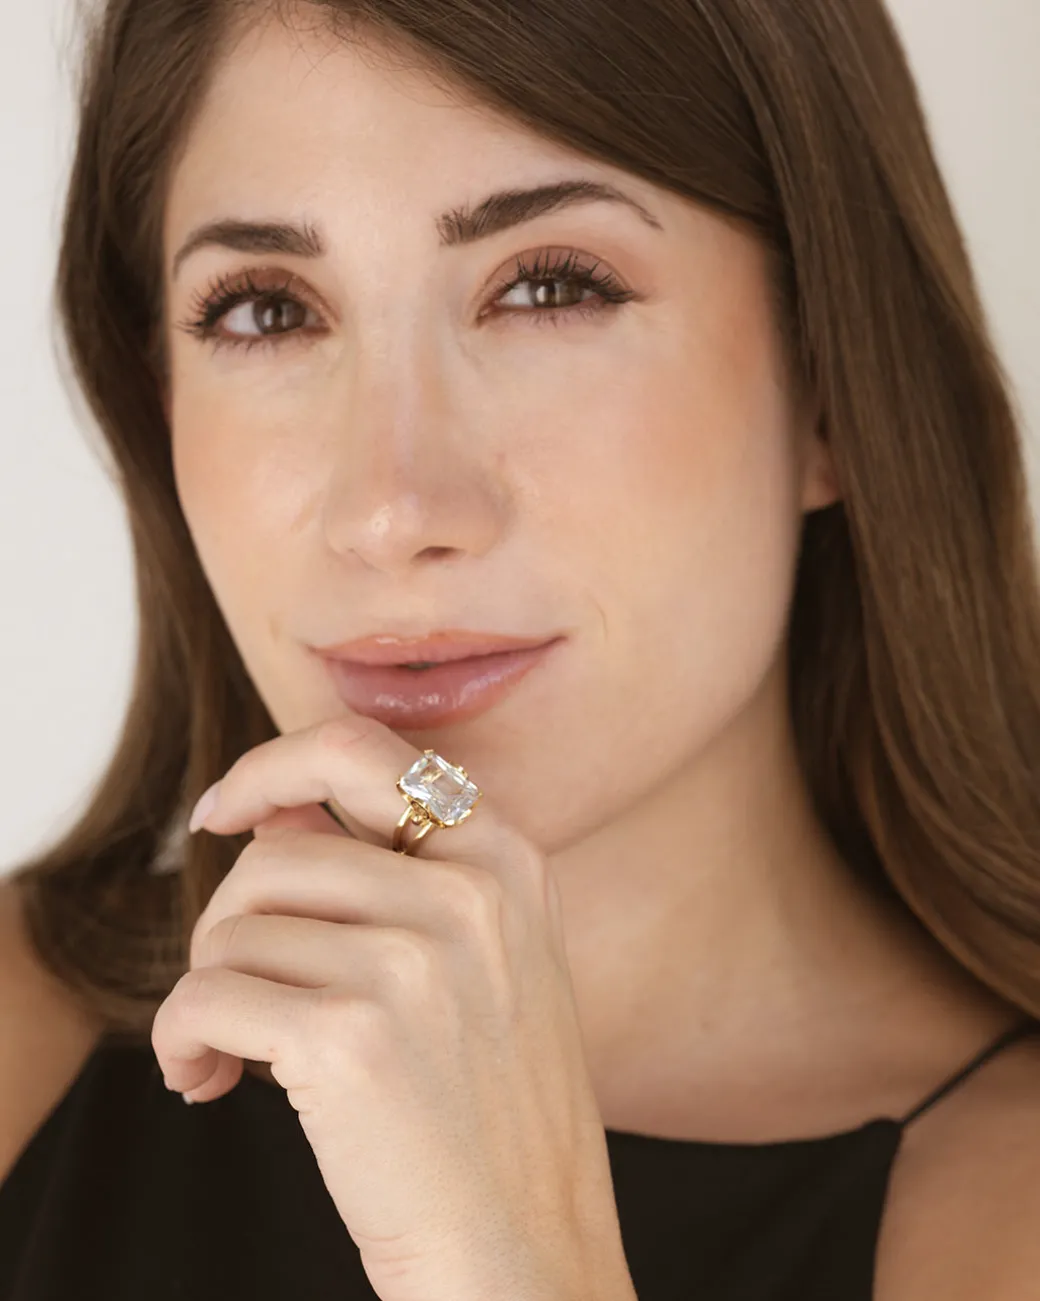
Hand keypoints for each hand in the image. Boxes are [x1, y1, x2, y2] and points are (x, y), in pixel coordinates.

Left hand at [151, 713, 636, 1300]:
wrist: (528, 1252)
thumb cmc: (494, 1111)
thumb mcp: (487, 958)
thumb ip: (399, 870)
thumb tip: (272, 809)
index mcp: (506, 858)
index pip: (356, 750)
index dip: (268, 768)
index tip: (222, 813)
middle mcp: (467, 894)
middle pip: (274, 854)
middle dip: (231, 923)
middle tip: (241, 991)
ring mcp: (412, 963)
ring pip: (232, 927)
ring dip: (207, 992)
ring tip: (233, 1054)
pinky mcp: (348, 1040)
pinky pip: (202, 998)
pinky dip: (181, 1041)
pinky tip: (209, 1083)